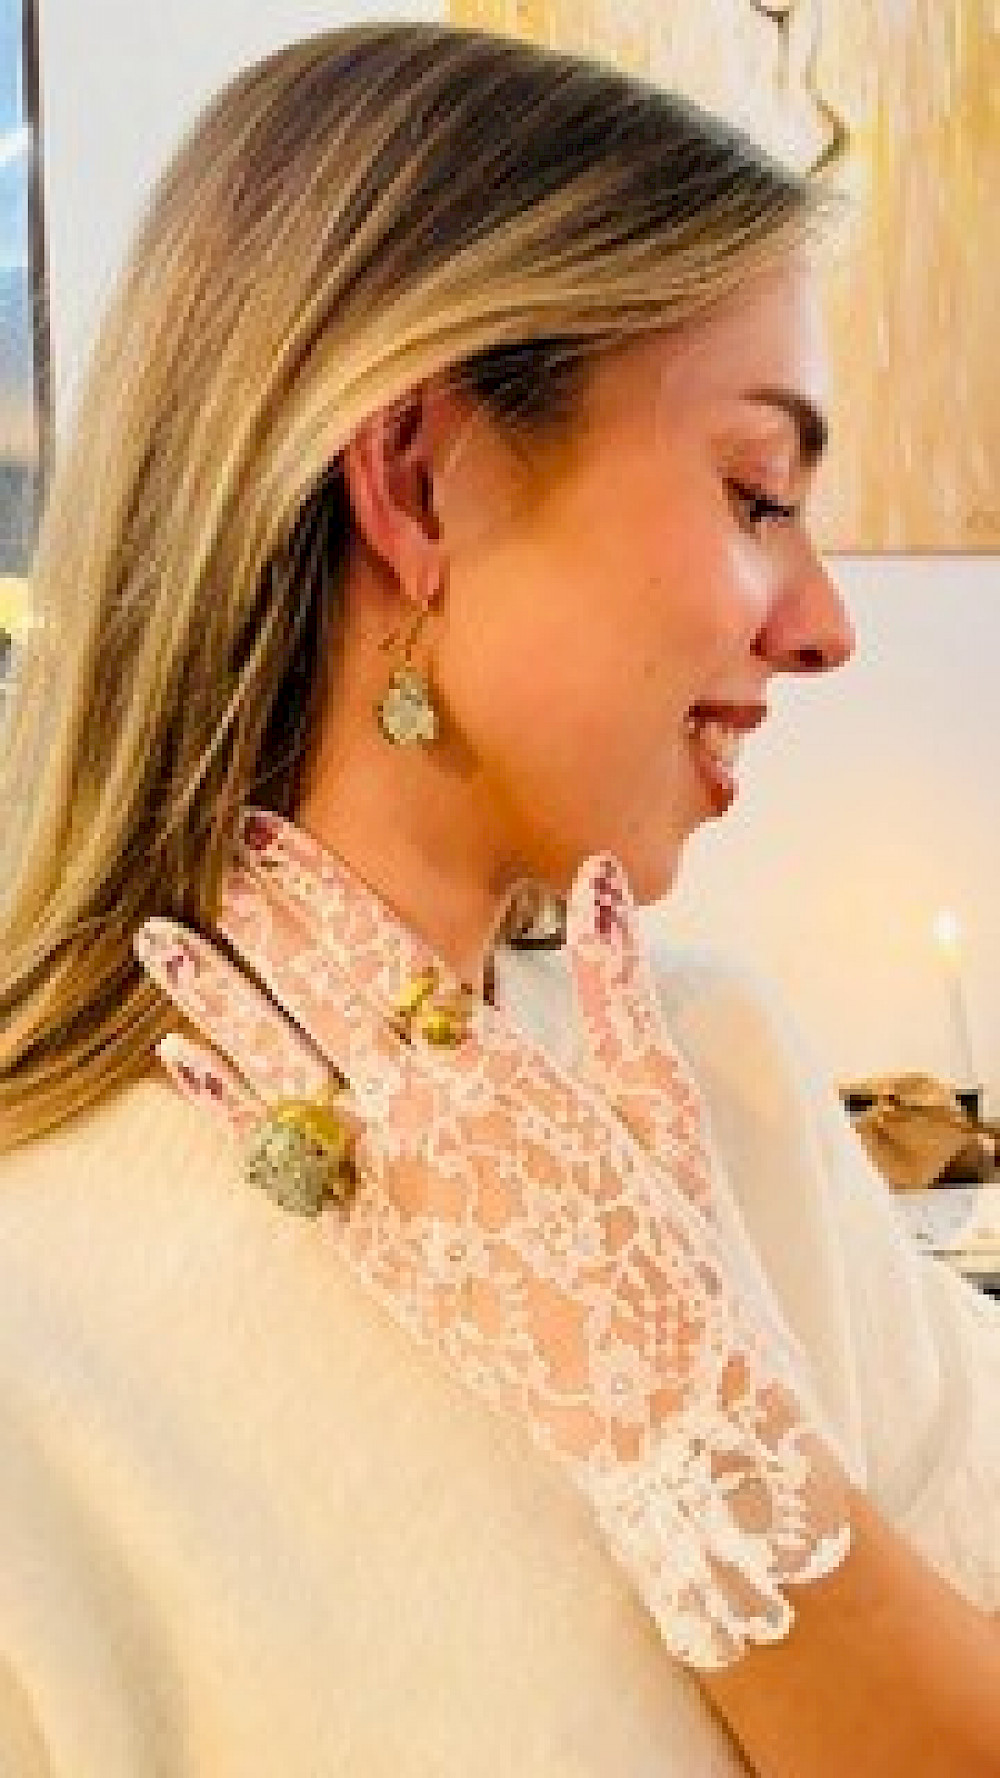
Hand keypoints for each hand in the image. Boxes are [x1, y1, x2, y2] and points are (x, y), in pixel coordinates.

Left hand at [134, 809, 851, 1668]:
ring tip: (158, 939)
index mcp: (504, 1070)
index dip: (318, 883)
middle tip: (206, 849)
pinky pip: (278, 1169)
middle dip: (261, 917)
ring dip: (213, 998)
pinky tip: (179, 1063)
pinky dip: (225, 1110)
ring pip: (277, 1071)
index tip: (267, 823)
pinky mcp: (371, 1257)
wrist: (663, 1405)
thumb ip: (618, 988)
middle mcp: (429, 1120)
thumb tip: (601, 878)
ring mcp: (389, 1191)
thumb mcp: (659, 1104)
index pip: (384, 950)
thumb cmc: (678, 1244)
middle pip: (318, 995)